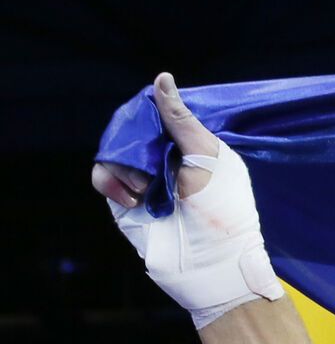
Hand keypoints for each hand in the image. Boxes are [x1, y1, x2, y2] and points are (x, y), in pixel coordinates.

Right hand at [88, 72, 283, 327]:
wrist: (210, 265)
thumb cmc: (223, 211)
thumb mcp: (209, 158)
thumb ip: (182, 121)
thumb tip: (162, 78)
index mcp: (193, 146)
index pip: (160, 114)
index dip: (150, 110)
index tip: (150, 118)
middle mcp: (167, 160)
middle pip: (132, 129)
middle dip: (134, 140)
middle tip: (151, 161)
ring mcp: (145, 179)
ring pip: (114, 150)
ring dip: (126, 166)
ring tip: (147, 189)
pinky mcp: (126, 200)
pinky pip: (102, 175)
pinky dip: (112, 182)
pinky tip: (135, 200)